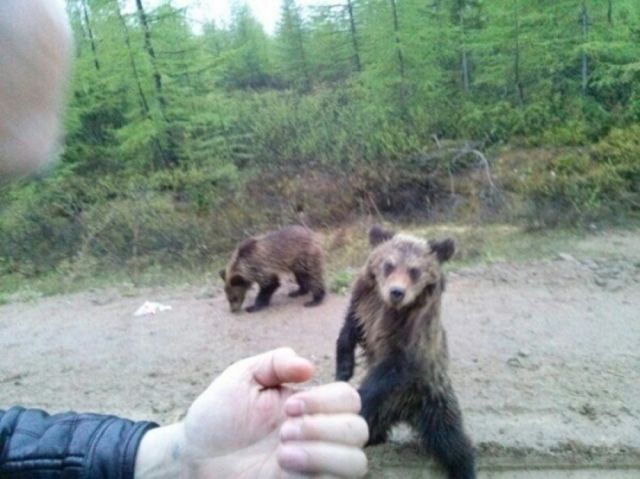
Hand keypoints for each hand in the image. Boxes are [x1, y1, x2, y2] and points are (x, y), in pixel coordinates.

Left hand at [134, 348, 368, 477]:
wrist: (194, 455)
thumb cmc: (218, 414)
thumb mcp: (243, 376)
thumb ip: (275, 361)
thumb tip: (308, 368)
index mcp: (309, 405)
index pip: (349, 398)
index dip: (327, 400)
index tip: (289, 406)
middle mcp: (317, 434)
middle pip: (359, 429)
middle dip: (323, 426)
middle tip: (284, 430)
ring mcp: (312, 464)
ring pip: (357, 462)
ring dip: (323, 453)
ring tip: (283, 453)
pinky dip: (316, 470)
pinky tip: (282, 466)